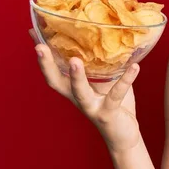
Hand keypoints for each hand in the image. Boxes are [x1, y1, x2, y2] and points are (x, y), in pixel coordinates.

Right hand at [30, 29, 141, 151]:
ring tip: (75, 61)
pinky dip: (126, 80)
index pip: (53, 70)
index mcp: (73, 89)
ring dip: (76, 77)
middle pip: (55, 81)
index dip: (43, 55)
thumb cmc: (112, 103)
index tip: (33, 33)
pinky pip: (116, 95)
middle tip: (39, 46)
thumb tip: (106, 38)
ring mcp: (91, 106)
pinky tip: (135, 67)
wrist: (123, 135)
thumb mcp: (104, 81)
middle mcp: (77, 98)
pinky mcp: (108, 113)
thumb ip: (101, 64)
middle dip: (46, 64)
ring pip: (80, 92)